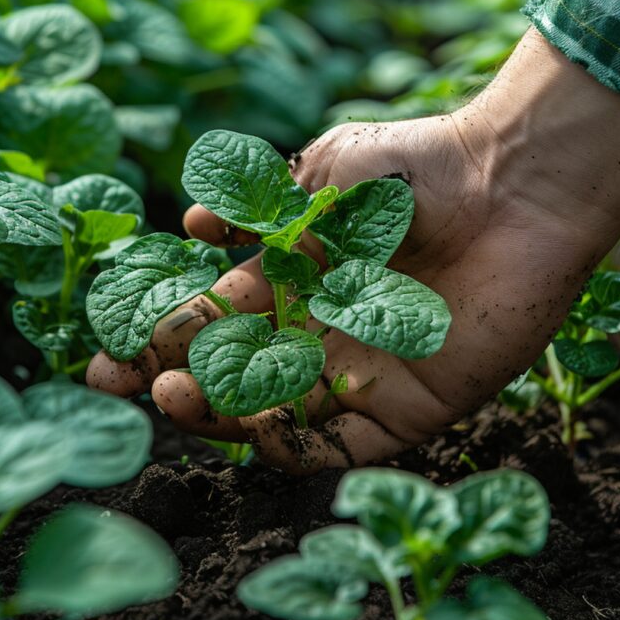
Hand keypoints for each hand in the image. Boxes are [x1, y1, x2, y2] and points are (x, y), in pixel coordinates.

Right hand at [88, 30, 619, 472]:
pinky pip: (342, 448)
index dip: (157, 334)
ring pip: (273, 417)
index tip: (109, 344)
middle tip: (120, 380)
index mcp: (291, 279)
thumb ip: (258, 207)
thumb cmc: (414, 168)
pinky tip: (253, 432)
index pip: (209, 320)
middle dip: (169, 378)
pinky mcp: (409, 407)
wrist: (511, 187)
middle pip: (230, 375)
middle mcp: (317, 332)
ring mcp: (359, 372)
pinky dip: (295, 451)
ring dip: (218, 416)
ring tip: (172, 394)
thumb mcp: (323, 170)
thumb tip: (194, 227)